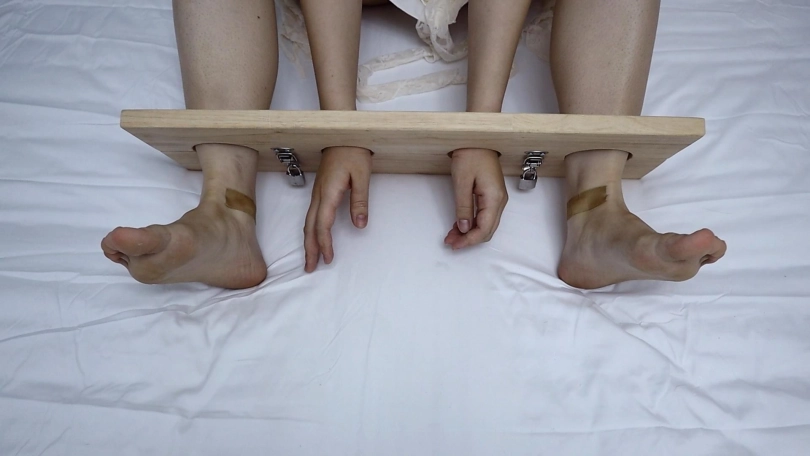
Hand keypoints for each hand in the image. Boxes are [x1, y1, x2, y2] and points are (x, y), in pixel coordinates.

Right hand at [304, 146, 371, 271]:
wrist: (343, 133)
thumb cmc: (354, 152)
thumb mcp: (363, 176)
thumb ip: (360, 202)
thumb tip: (360, 226)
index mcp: (329, 193)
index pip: (323, 225)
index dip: (324, 244)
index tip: (328, 259)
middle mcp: (318, 195)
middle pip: (309, 227)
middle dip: (309, 249)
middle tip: (310, 268)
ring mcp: (317, 193)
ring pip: (307, 222)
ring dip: (308, 241)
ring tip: (310, 258)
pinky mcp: (319, 191)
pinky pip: (311, 215)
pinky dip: (310, 230)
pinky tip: (313, 237)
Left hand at [444, 148, 507, 249]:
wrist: (478, 139)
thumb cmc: (470, 154)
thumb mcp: (462, 182)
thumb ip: (463, 207)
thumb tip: (464, 228)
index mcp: (494, 199)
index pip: (484, 229)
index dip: (469, 240)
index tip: (454, 244)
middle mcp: (499, 201)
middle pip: (487, 230)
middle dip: (469, 239)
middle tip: (450, 242)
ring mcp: (497, 199)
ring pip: (485, 225)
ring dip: (470, 233)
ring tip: (451, 236)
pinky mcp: (491, 196)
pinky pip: (483, 216)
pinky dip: (472, 224)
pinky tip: (458, 226)